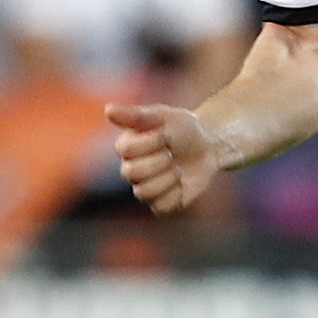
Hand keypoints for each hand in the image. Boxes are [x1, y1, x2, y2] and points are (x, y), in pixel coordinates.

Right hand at [105, 101, 216, 215]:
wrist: (209, 147)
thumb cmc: (182, 128)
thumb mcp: (162, 115)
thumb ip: (135, 115)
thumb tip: (108, 110)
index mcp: (126, 147)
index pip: (126, 150)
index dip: (150, 142)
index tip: (166, 134)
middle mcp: (131, 169)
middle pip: (131, 173)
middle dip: (159, 161)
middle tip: (172, 153)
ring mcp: (144, 188)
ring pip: (143, 192)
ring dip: (167, 178)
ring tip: (177, 169)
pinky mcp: (160, 204)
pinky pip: (160, 207)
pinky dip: (176, 194)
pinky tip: (181, 183)